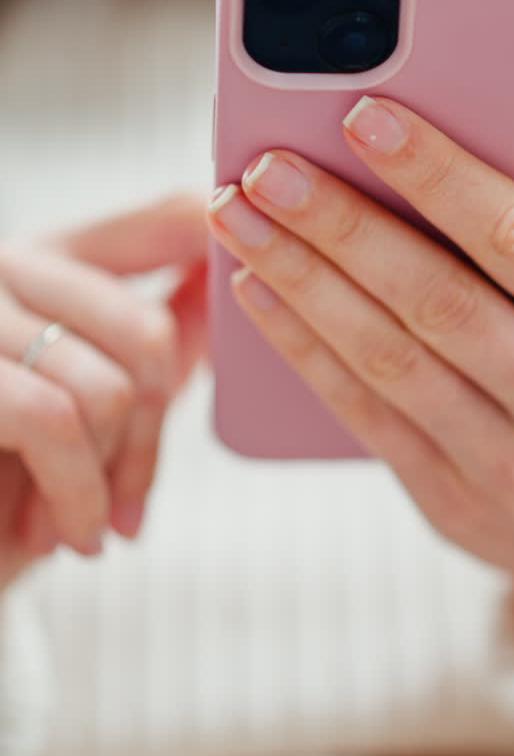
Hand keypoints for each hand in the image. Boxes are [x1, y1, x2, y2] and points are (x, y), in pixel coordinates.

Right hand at [0, 194, 207, 590]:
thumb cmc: (15, 483)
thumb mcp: (97, 400)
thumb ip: (160, 337)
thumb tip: (231, 280)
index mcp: (57, 260)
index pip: (173, 219)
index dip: (229, 262)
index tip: (247, 341)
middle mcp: (11, 266)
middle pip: (150, 331)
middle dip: (152, 436)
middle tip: (129, 507)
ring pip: (108, 387)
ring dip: (108, 481)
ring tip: (88, 527)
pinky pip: (54, 420)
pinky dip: (77, 494)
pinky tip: (67, 536)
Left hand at [208, 94, 513, 663]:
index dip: (437, 175)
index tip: (365, 117)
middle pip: (434, 298)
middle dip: (340, 226)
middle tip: (267, 167)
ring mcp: (505, 464)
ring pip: (385, 358)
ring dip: (301, 282)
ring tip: (237, 218)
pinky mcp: (448, 499)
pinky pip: (363, 415)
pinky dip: (304, 350)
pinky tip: (258, 294)